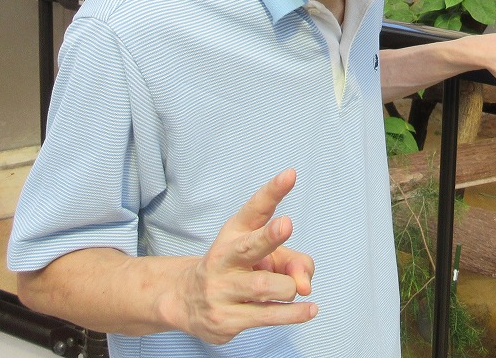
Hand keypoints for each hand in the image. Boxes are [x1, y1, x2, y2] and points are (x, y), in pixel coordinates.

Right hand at [167, 169, 316, 344]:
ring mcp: (222, 290)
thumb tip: (304, 285)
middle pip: (250, 246)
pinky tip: (310, 309)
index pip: (255, 209)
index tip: (290, 175)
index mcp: (234, 232)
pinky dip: (294, 314)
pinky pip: (268, 316)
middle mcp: (224, 258)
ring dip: (288, 288)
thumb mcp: (264, 256)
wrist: (186, 300)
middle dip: (269, 236)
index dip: (273, 192)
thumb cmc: (236, 269)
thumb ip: (294, 262)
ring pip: (267, 286)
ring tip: (292, 289)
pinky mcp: (226, 320)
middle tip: (286, 224)